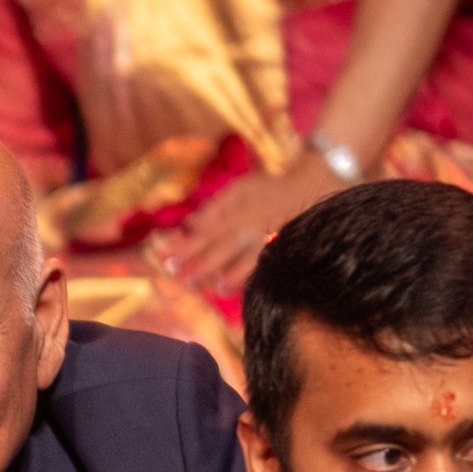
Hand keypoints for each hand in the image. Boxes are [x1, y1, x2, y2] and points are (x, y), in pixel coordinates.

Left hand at [162, 158, 343, 292]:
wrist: (311, 184)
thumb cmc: (269, 189)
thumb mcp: (240, 188)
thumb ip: (215, 207)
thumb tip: (191, 224)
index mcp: (237, 208)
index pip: (206, 229)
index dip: (183, 244)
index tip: (162, 256)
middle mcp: (251, 222)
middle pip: (220, 244)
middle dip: (197, 261)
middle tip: (176, 275)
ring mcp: (267, 235)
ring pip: (242, 255)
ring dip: (224, 271)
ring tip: (208, 286)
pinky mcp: (282, 245)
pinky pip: (262, 261)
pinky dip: (245, 274)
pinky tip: (229, 286)